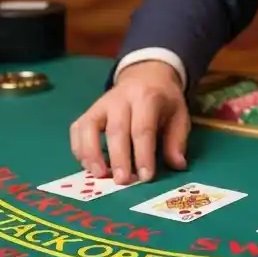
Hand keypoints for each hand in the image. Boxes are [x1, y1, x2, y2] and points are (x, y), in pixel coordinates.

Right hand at [69, 60, 189, 184]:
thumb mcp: (179, 114)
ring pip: (89, 126)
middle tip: (122, 181)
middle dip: (118, 158)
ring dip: (91, 153)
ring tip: (98, 175)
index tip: (145, 177)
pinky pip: (78, 128)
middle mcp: (121, 98)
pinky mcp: (89, 110)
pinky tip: (87, 165)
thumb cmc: (163, 100)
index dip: (143, 154)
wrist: (146, 74)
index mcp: (147, 98)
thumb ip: (177, 139)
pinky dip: (79, 147)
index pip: (143, 128)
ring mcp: (101, 104)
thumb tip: (178, 165)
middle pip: (116, 129)